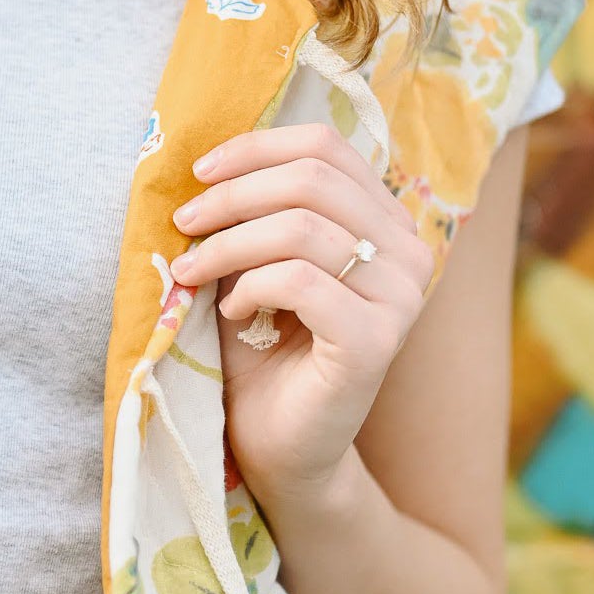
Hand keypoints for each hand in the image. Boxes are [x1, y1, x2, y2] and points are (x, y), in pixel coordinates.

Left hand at [169, 122, 434, 506]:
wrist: (279, 446)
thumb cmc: (263, 350)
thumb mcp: (256, 262)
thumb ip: (254, 210)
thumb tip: (208, 159)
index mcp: (385, 222)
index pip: (326, 147)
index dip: (256, 148)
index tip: (199, 172)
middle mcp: (408, 252)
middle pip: (312, 179)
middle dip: (232, 195)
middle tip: (185, 224)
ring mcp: (399, 297)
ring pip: (302, 227)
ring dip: (229, 245)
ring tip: (193, 275)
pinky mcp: (375, 341)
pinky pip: (300, 280)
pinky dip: (249, 287)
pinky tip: (231, 314)